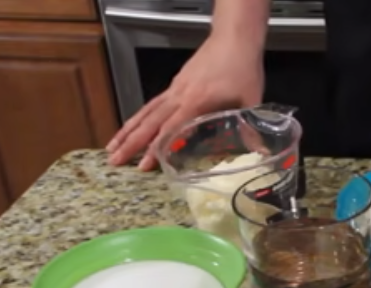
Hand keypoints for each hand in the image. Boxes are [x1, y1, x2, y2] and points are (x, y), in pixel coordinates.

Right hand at [106, 36, 264, 170]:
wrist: (234, 38)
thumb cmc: (242, 68)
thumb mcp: (251, 99)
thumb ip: (251, 127)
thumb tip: (258, 153)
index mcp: (196, 101)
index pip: (170, 129)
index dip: (156, 148)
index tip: (144, 166)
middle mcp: (179, 95)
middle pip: (149, 122)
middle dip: (130, 143)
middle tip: (113, 161)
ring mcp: (175, 89)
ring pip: (146, 112)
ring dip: (127, 130)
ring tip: (112, 147)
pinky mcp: (176, 84)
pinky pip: (153, 104)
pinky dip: (139, 117)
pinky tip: (133, 127)